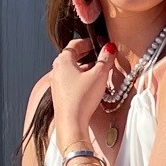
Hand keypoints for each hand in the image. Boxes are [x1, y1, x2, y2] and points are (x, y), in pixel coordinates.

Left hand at [50, 35, 114, 149]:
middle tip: (99, 54)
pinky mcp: (59, 95)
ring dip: (84, 67)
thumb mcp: (98, 75)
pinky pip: (70, 80)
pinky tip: (90, 85)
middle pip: (72, 56)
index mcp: (62, 61)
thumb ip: (105, 59)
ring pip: (71, 69)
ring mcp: (56, 83)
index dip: (89, 41)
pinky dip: (80, 78)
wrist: (71, 123)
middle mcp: (56, 70)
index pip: (75, 44)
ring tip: (98, 70)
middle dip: (87, 54)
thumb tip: (109, 48)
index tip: (100, 43)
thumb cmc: (81, 99)